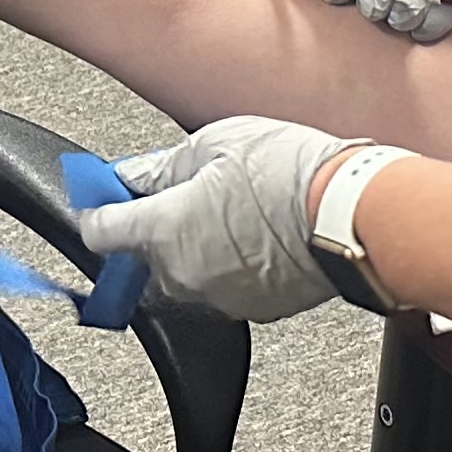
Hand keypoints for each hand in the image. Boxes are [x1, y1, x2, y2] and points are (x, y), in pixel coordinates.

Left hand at [74, 115, 357, 321]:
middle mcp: (183, 273)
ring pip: (188, 271)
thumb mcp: (217, 143)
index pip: (101, 231)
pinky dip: (231, 263)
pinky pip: (226, 284)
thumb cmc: (291, 173)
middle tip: (186, 188)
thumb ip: (164, 166)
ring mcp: (219, 296)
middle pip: (145, 254)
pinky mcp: (256, 308)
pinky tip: (257, 231)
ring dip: (196, 244)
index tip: (101, 197)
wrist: (353, 216)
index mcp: (163, 230)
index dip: (98, 209)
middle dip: (155, 224)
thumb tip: (136, 176)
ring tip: (233, 206)